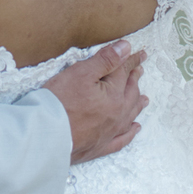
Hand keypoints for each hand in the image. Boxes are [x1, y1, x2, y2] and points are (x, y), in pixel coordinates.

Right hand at [44, 41, 147, 163]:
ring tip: (144, 98)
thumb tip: (126, 48)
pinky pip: (122, 139)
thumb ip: (106, 60)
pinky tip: (135, 129)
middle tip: (140, 71)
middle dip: (135, 80)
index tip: (141, 54)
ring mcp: (110, 132)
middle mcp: (117, 114)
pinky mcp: (100, 146)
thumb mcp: (81, 72)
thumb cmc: (61, 101)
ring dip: (137, 104)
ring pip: (129, 115)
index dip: (132, 61)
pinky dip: (130, 133)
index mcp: (114, 95)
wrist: (48, 135)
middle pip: (130, 93)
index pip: (124, 72)